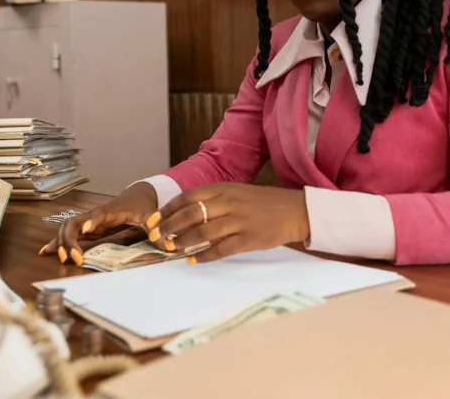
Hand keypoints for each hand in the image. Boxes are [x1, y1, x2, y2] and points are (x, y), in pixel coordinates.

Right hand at [38, 183, 160, 264]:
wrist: (138, 196)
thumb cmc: (143, 206)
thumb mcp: (152, 217)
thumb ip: (157, 229)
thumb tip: (165, 244)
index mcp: (110, 211)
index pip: (96, 215)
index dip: (89, 222)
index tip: (85, 231)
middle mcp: (95, 215)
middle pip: (73, 223)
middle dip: (69, 240)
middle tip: (76, 259)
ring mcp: (89, 221)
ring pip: (67, 229)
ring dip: (61, 243)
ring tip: (61, 259)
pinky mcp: (88, 228)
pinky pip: (69, 234)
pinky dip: (58, 242)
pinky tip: (46, 252)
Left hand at [158, 183, 308, 263]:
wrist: (295, 210)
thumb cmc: (262, 203)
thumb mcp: (236, 192)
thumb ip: (213, 200)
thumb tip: (183, 214)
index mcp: (224, 188)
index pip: (189, 196)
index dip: (168, 209)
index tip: (154, 220)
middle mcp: (229, 202)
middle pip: (192, 213)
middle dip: (170, 226)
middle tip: (157, 237)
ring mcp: (240, 221)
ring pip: (204, 231)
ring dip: (183, 241)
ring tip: (170, 248)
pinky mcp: (249, 238)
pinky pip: (222, 249)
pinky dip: (204, 255)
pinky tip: (193, 259)